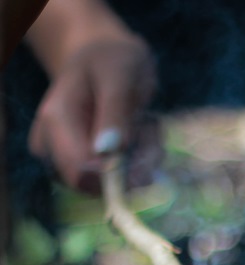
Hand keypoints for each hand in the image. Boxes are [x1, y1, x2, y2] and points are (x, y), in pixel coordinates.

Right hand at [28, 33, 158, 193]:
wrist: (105, 57)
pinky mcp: (88, 169)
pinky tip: (143, 134)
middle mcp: (54, 145)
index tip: (147, 152)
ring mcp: (68, 160)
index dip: (119, 175)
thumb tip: (107, 152)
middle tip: (149, 130)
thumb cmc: (111, 60)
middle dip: (136, 167)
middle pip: (101, 186)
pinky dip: (143, 162)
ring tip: (145, 126)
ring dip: (143, 162)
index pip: (81, 173)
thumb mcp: (118, 75)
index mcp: (55, 121)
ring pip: (116, 187)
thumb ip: (114, 111)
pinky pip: (124, 182)